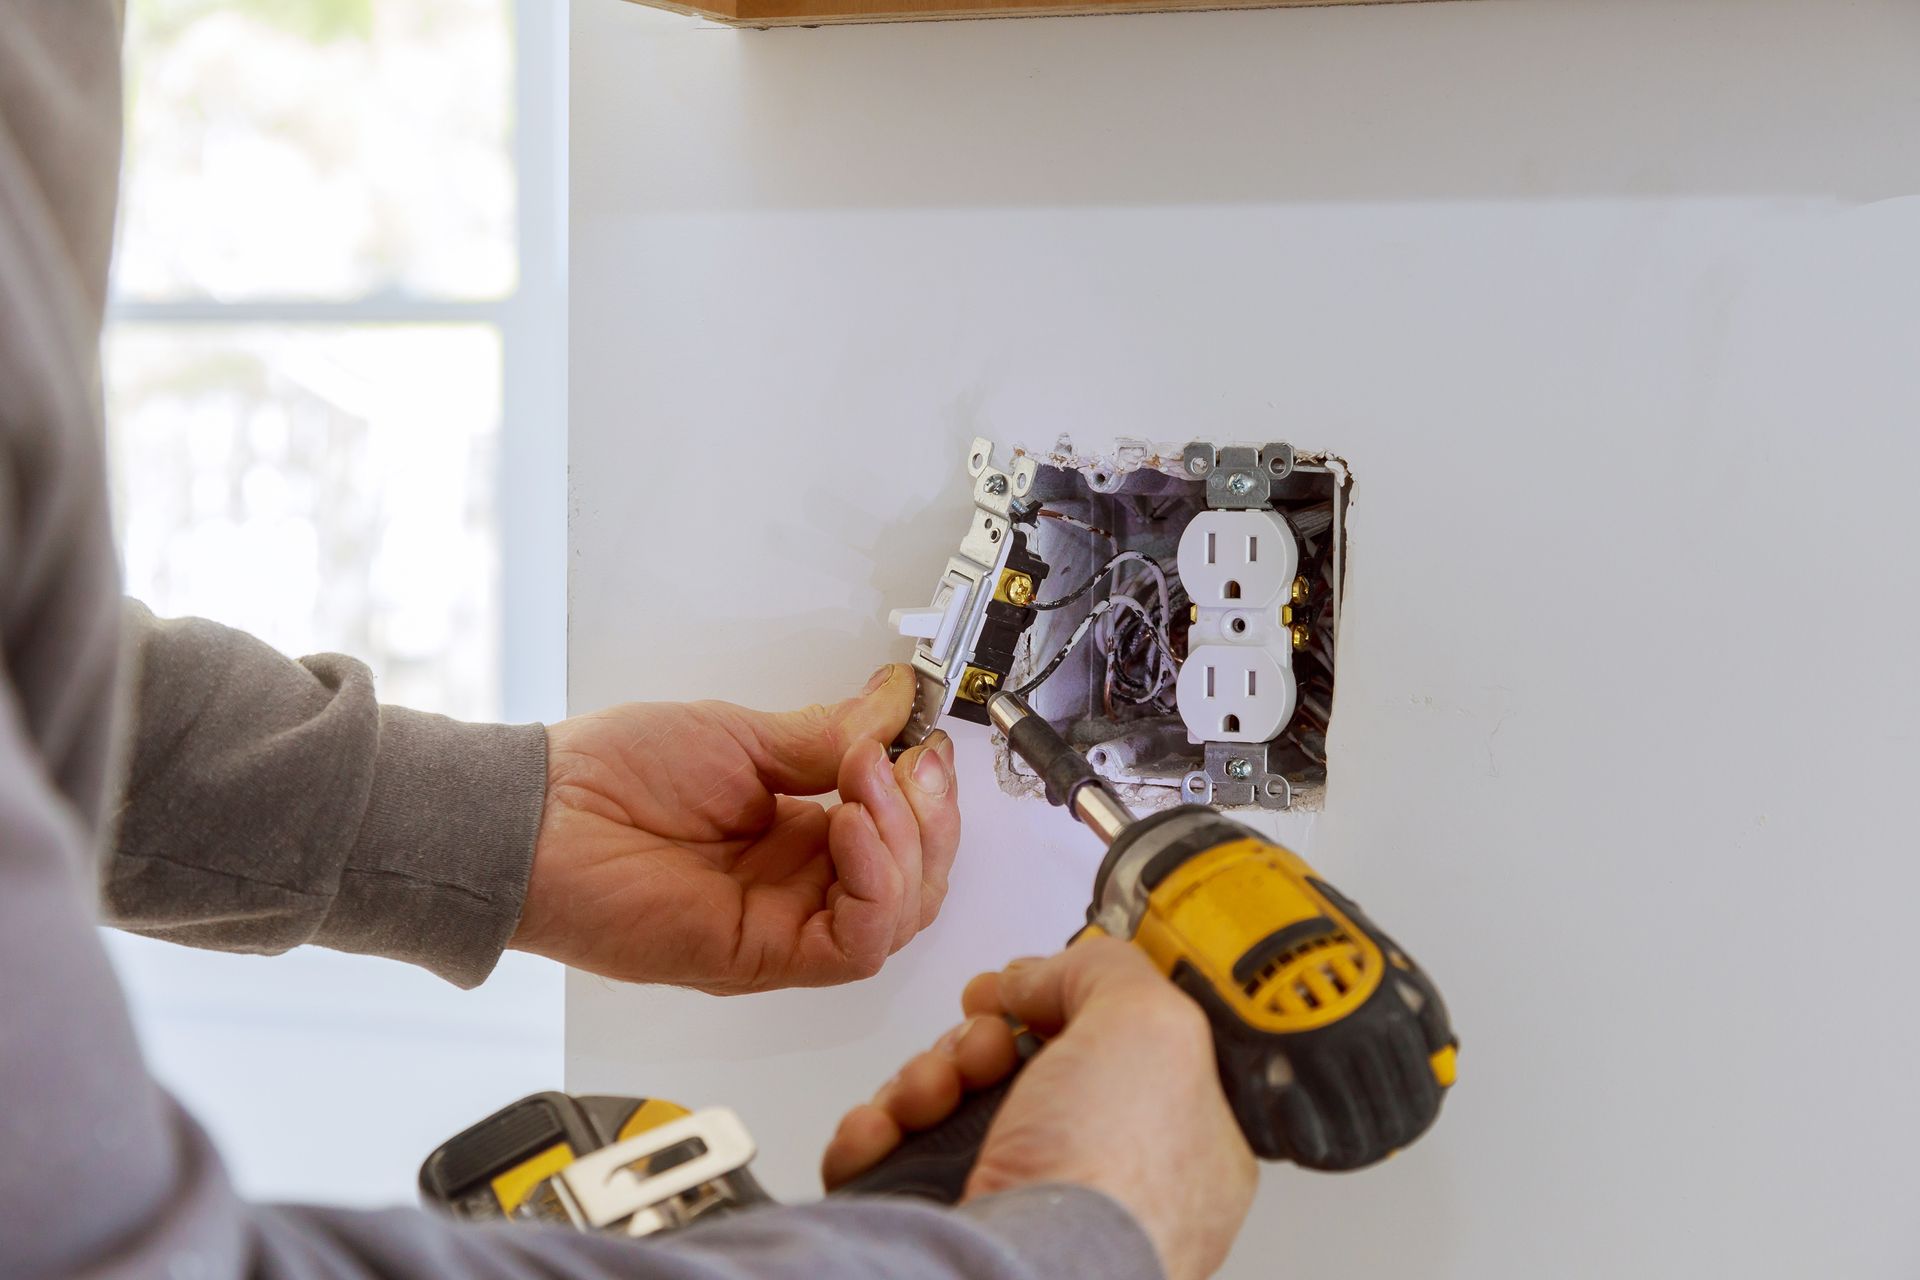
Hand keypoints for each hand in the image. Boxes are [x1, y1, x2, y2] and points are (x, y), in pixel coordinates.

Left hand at [510, 664, 958, 993]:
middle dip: (930, 819)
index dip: (925, 795)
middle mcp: (798, 888)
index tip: (922, 742)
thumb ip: (826, 735)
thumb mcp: (739, 736)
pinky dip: (874, 887)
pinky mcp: (762, 957)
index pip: (901, 836)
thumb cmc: (609, 777)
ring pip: (898, 918)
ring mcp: (783, 925)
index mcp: (797, 836)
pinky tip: (851, 829)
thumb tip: (894, 703)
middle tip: (908, 762)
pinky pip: (853, 946)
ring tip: (866, 782)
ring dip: (906, 845)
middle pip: (915, 883)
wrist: (540, 818)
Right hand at [822, 939, 1256, 1279]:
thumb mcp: (1151, 1025)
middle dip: (978, 1038)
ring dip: (922, 1077)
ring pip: (948, 1106)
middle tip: (981, 1047)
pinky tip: (883, 1130)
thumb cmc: (1110, 1185)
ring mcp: (1016, 1208)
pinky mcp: (943, 1227)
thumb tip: (1043, 973)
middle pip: (1017, 1067)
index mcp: (1175, 1140)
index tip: (1027, 985)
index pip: (1114, 1046)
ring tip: (929, 1095)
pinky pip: (890, 1157)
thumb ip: (1107, 971)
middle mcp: (1096, 1177)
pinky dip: (874, 1132)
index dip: (1062, 1004)